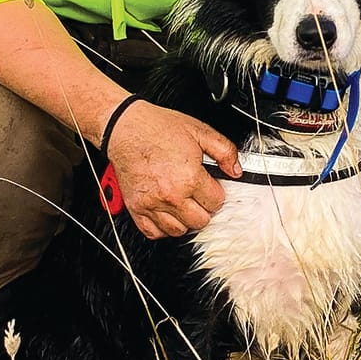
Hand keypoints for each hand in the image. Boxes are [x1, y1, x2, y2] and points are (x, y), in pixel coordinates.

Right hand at [105, 101, 242, 239]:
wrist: (125, 127)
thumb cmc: (157, 128)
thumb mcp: (199, 131)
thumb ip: (225, 151)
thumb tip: (236, 170)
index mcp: (189, 177)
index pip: (216, 202)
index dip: (216, 192)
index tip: (210, 185)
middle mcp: (171, 195)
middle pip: (200, 221)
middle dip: (203, 208)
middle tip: (198, 194)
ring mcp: (152, 204)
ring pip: (179, 231)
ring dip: (184, 219)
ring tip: (183, 203)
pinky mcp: (136, 208)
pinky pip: (154, 232)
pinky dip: (162, 227)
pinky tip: (167, 212)